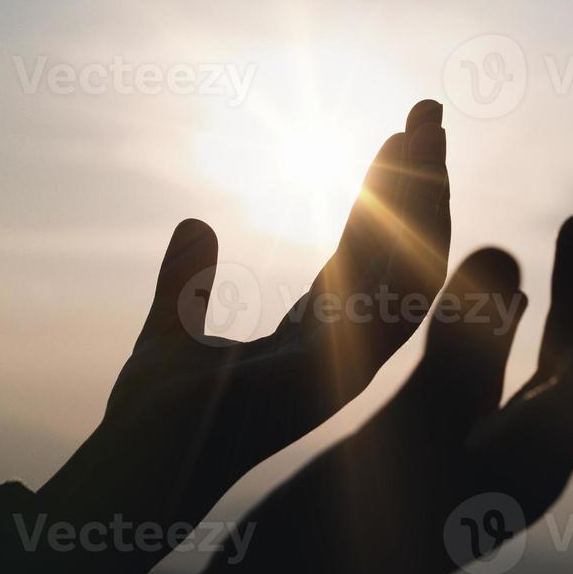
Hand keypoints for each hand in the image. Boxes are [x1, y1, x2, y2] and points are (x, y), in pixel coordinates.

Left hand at [27, 100, 452, 573]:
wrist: (142, 462)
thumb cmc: (155, 420)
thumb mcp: (170, 329)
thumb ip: (185, 282)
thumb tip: (195, 223)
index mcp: (317, 338)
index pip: (367, 252)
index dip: (385, 195)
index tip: (397, 134)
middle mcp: (347, 348)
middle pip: (403, 250)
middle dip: (422, 183)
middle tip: (430, 112)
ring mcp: (352, 360)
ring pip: (414, 265)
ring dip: (428, 197)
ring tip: (429, 128)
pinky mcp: (345, 367)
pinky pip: (399, 295)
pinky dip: (416, 238)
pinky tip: (424, 184)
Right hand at [170, 166, 572, 573]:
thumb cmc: (332, 540)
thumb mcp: (399, 431)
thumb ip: (457, 346)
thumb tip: (507, 250)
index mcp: (540, 460)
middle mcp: (535, 458)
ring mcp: (497, 456)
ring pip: (562, 357)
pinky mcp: (455, 455)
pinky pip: (511, 375)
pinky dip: (520, 319)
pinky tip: (521, 278)